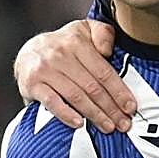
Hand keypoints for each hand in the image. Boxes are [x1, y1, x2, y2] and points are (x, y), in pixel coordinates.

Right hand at [13, 19, 135, 131]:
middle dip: (111, 108)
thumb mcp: (84, 30)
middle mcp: (60, 55)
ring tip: (108, 127)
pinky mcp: (32, 84)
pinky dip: (66, 114)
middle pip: (92, 87)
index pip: (103, 71)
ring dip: (95, 115)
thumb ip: (103, 34)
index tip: (130, 107)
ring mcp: (45, 70)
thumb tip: (108, 50)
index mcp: (77, 42)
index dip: (119, 91)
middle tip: (123, 123)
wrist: (28, 52)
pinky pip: (52, 102)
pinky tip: (79, 124)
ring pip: (76, 96)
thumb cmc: (63, 45)